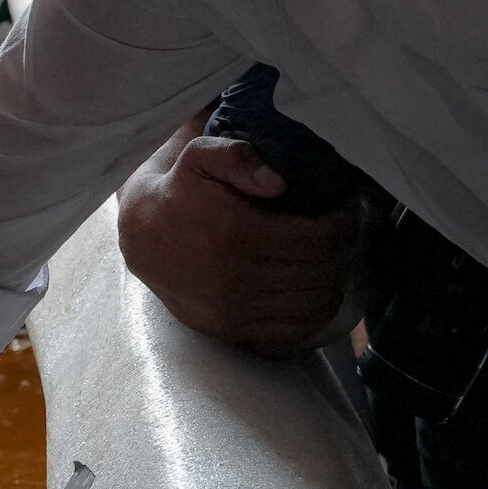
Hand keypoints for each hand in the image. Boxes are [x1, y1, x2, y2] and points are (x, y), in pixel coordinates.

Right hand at [117, 114, 363, 356]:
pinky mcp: (231, 330)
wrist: (140, 235)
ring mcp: (235, 311)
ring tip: (334, 255)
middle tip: (346, 227)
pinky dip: (316, 313)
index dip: (346, 222)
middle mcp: (239, 278)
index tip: (347, 205)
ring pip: (314, 304)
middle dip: (345, 247)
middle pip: (322, 272)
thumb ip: (237, 157)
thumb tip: (278, 182)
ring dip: (335, 279)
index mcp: (238, 233)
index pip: (319, 238)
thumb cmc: (178, 190)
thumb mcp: (198, 156)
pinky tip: (317, 288)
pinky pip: (292, 332)